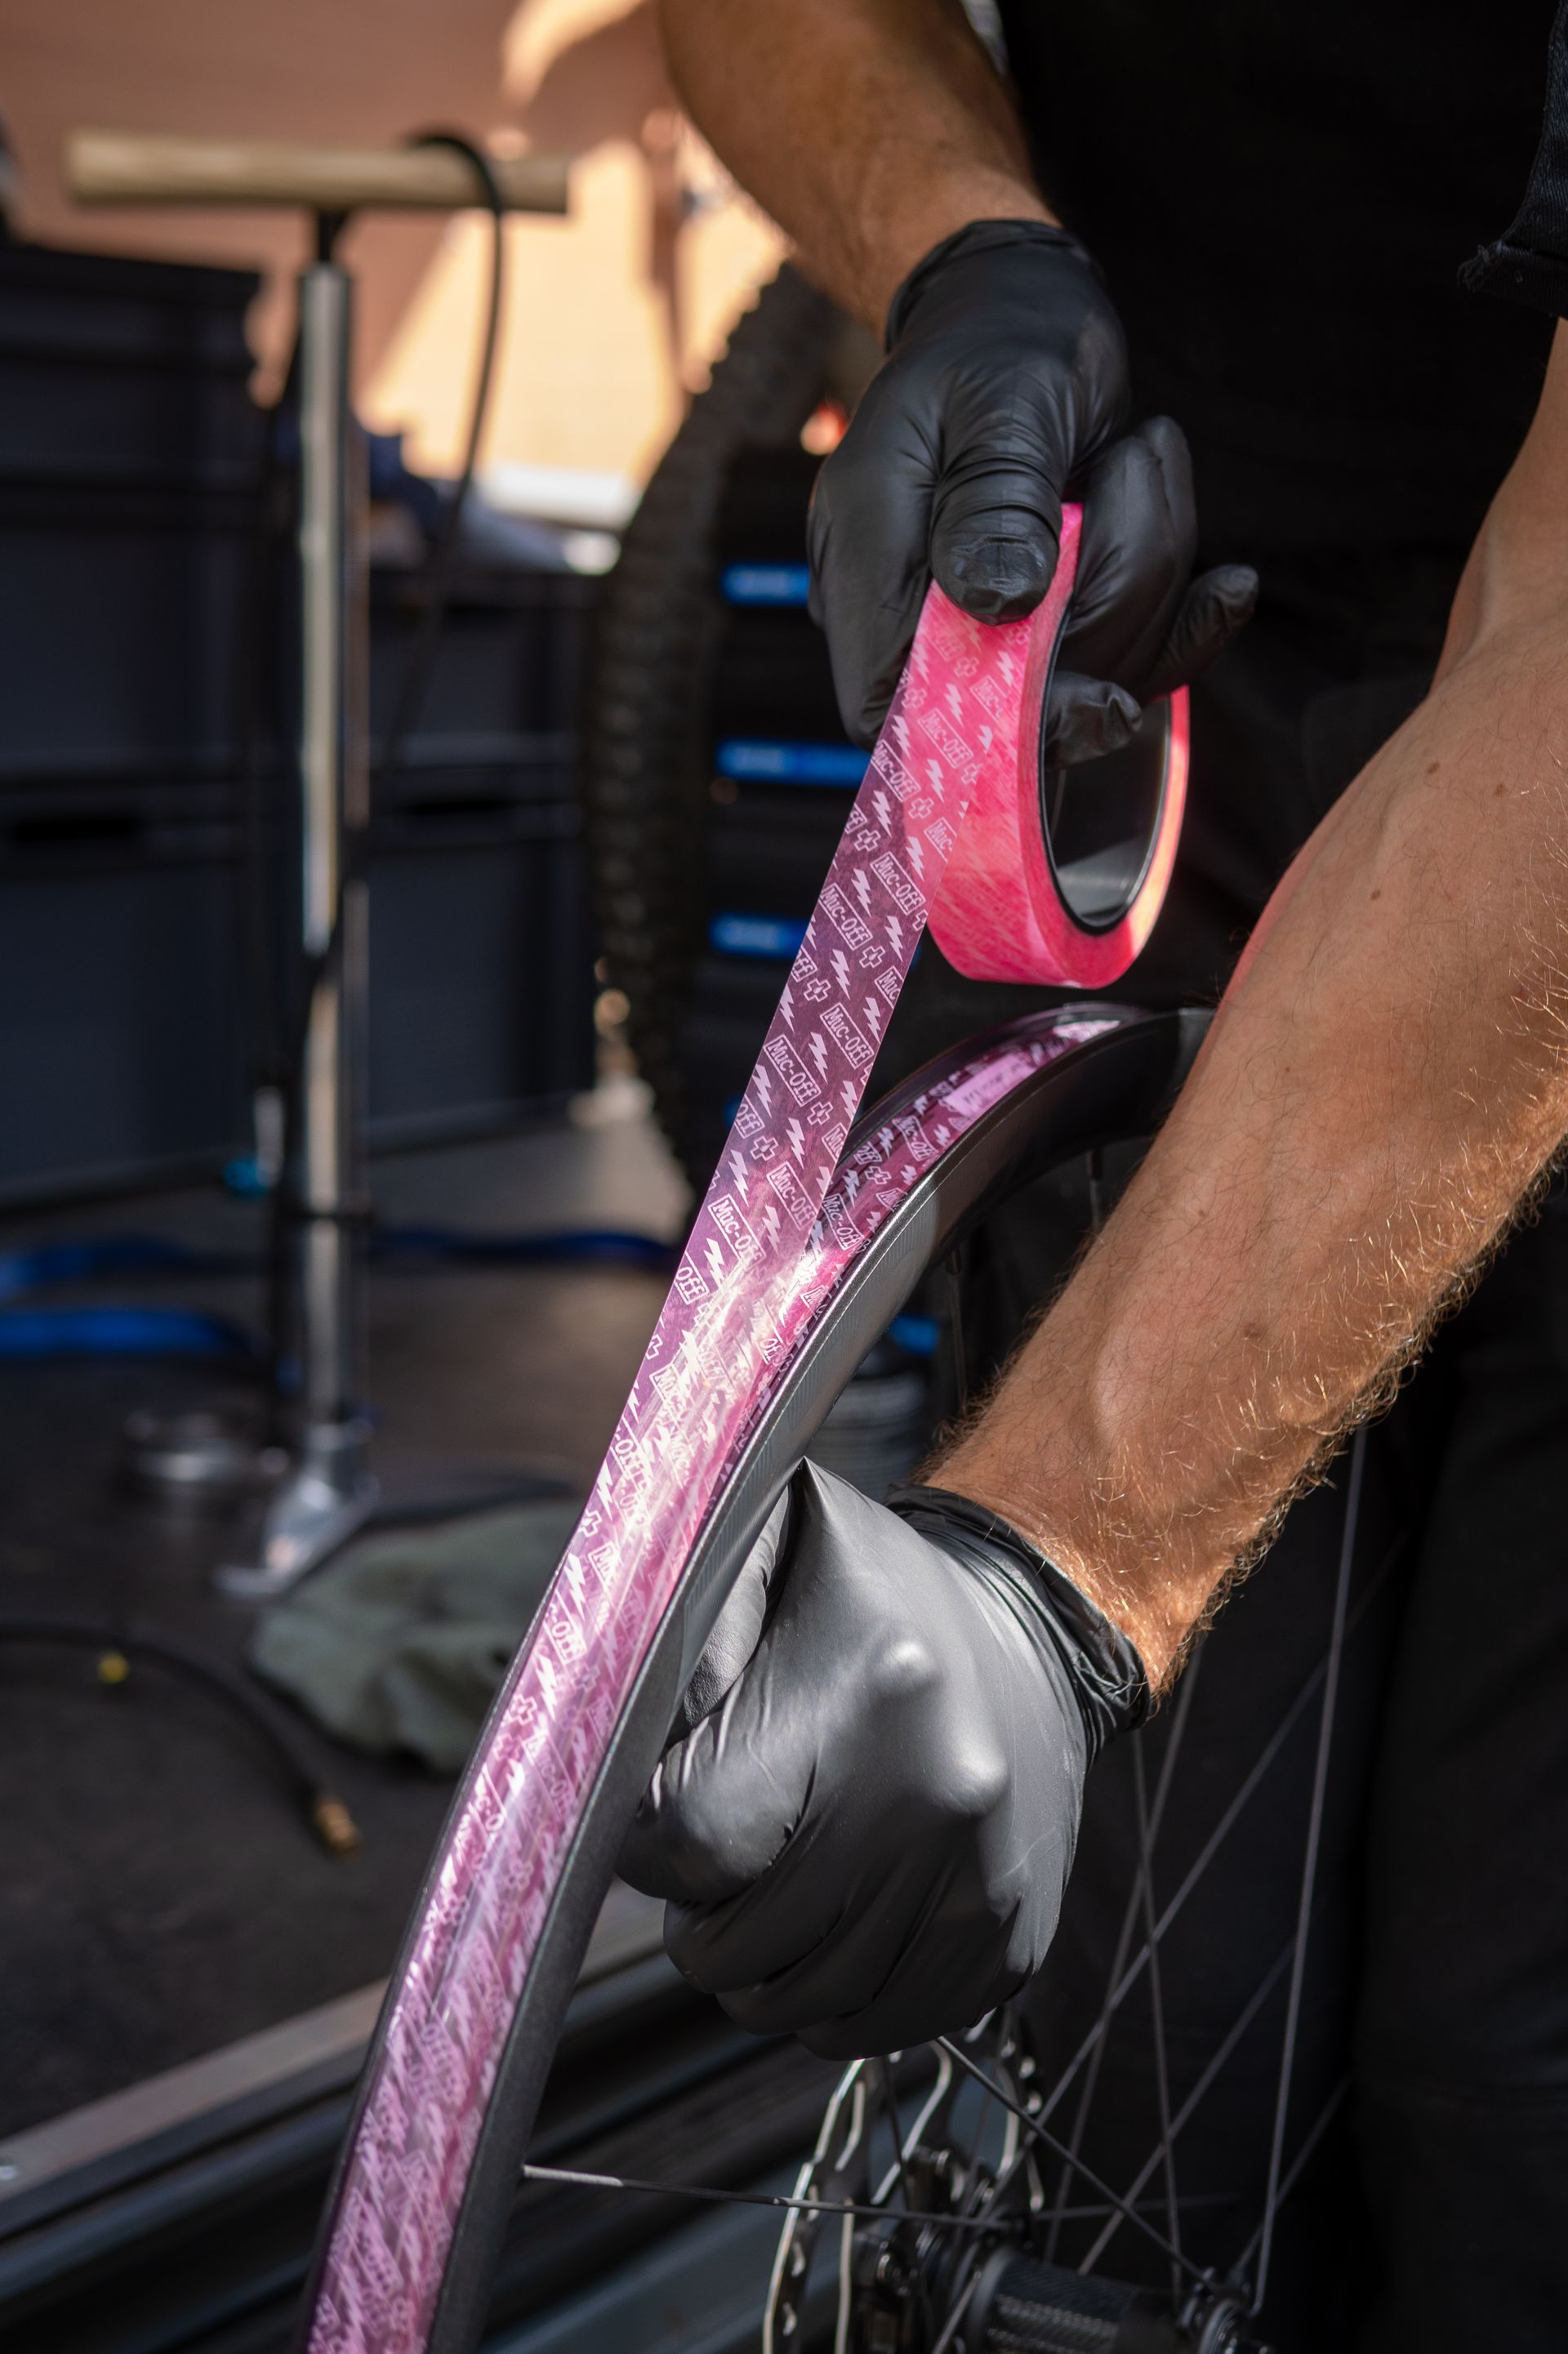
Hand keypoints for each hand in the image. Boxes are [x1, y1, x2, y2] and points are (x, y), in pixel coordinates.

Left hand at [618, 1461, 1146, 2058]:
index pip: (697, 1838)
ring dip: (758, 1970)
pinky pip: (877, 2031)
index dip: (648, 1847)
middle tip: (715, 1860)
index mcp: (870, 1691)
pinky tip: (830, 1928)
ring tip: (769, 1890)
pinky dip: (831, 2002)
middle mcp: (938, 1797)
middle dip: (698, 1917)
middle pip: (743, 1946)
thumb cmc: (869, 1594)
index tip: (657, 1822)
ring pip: (804, 2009)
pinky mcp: (1010, 1942)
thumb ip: (678, 1636)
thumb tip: (601, 1752)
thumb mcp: (768, 1548)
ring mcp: (984, 1883)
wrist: (1034, 1626)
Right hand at [808, 219, 1256, 757]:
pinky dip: (1182, 628)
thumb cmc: (999, 342)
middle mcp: (914, 608)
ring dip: (1149, 574)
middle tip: (1136, 460)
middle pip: (1013, 701)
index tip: (1102, 700)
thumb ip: (996, 501)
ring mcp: (982, 624)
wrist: (1018, 312)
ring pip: (1085, 675)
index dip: (987, 733)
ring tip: (1143, 451)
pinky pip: (1121, 666)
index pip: (891, 706)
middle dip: (1111, 607)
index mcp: (870, 556)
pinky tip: (1230, 589)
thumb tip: (1001, 606)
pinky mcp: (1045, 625)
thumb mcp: (1004, 402)